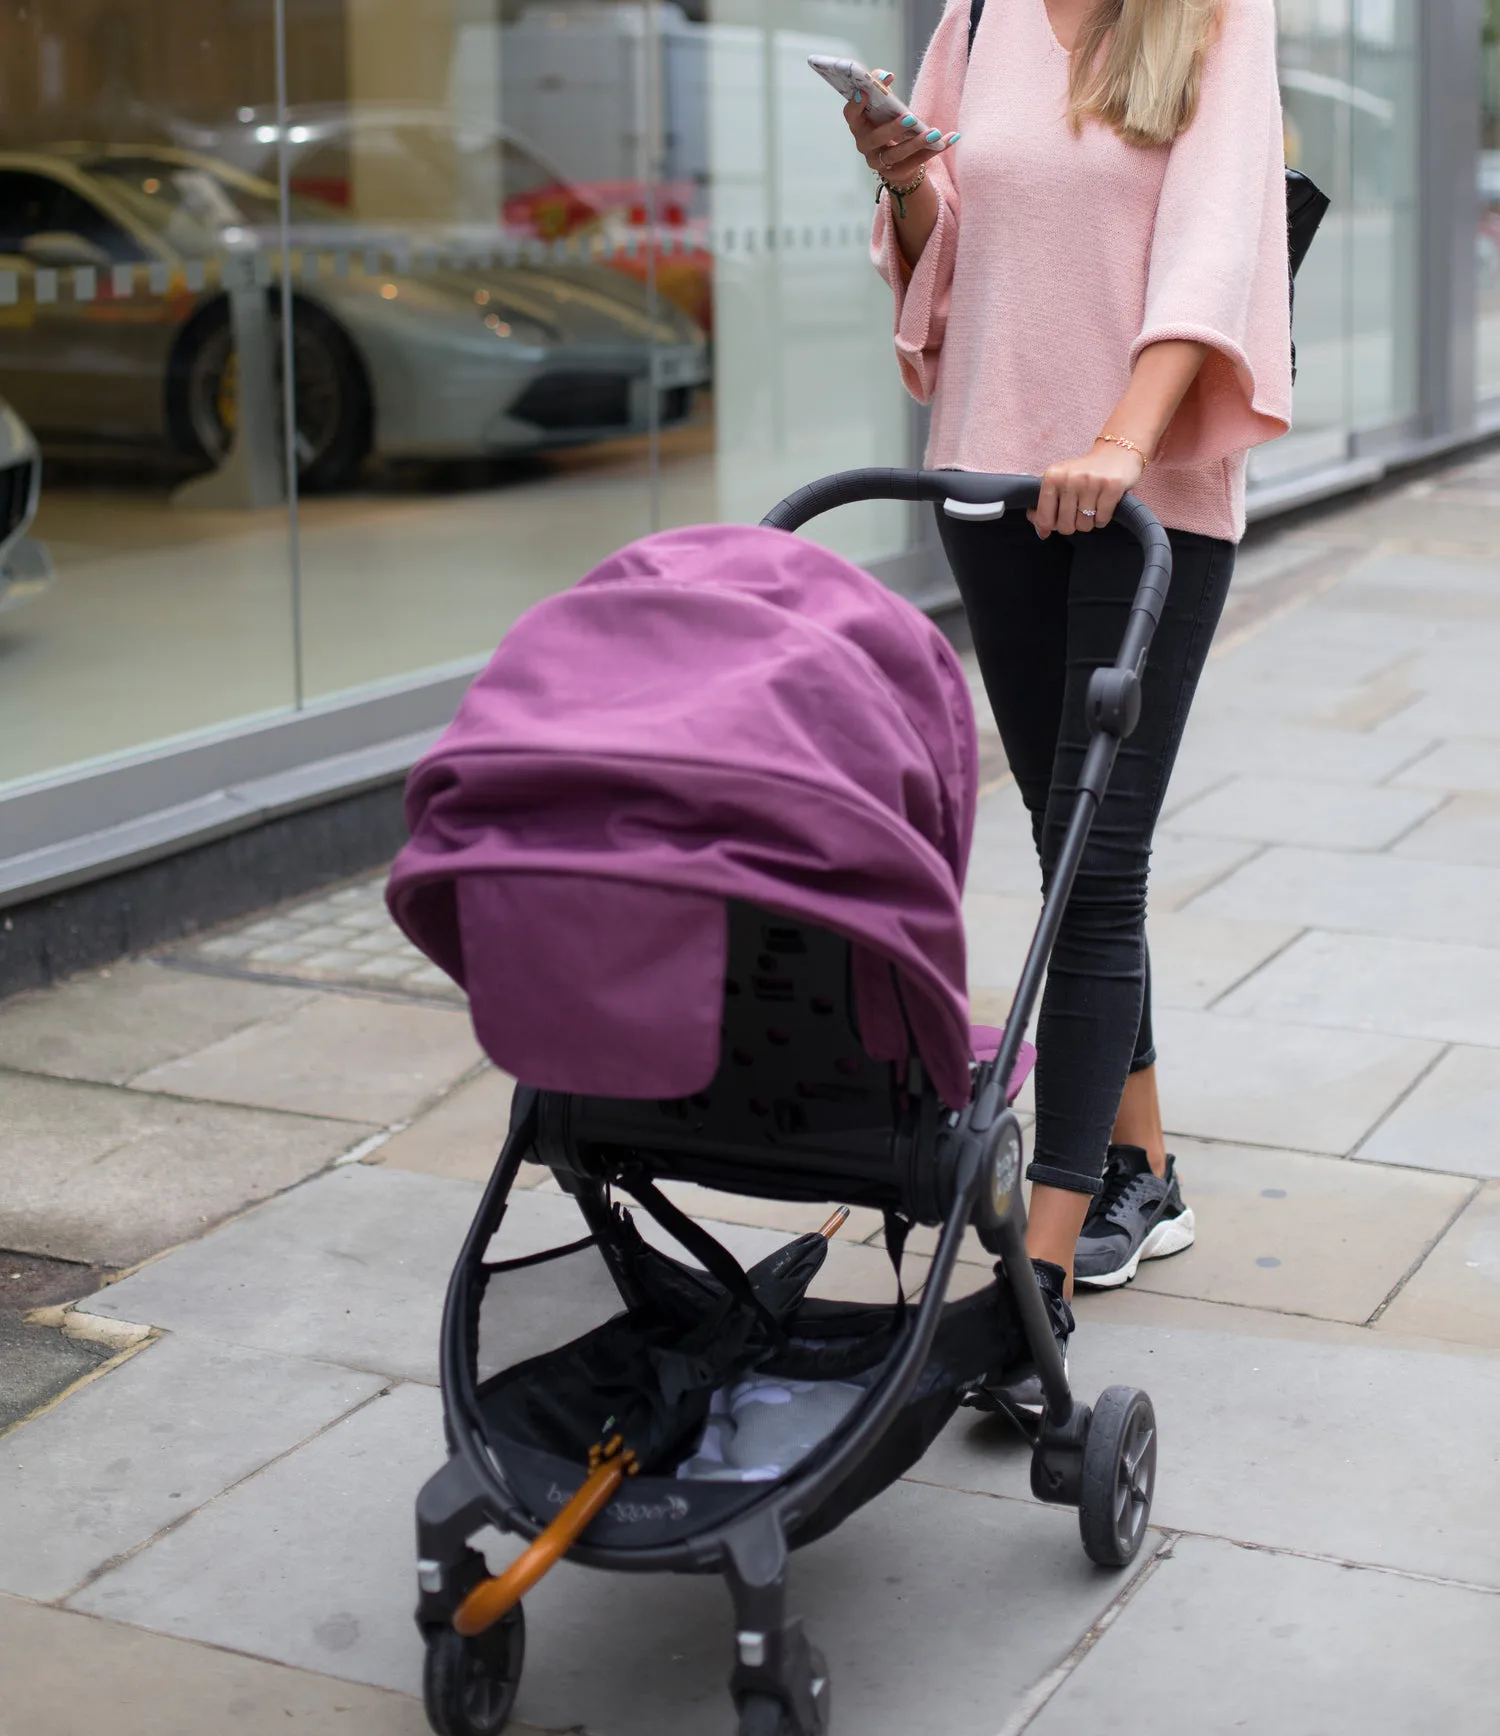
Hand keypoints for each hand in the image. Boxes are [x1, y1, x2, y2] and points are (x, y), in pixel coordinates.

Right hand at [842, 70, 958, 182]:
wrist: (892, 157)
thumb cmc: (885, 123)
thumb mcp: (882, 104)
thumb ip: (881, 87)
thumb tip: (886, 75)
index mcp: (859, 125)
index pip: (850, 116)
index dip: (855, 105)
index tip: (864, 92)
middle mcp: (865, 145)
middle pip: (876, 138)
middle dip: (892, 128)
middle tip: (910, 117)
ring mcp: (880, 162)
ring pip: (896, 155)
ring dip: (916, 143)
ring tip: (934, 133)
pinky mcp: (898, 173)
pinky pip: (917, 162)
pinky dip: (934, 150)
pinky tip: (950, 139)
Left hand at [1029, 441, 1145, 538]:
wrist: (1116, 452)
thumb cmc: (1084, 472)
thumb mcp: (1060, 481)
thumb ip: (1046, 505)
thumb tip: (1041, 532)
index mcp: (1052, 477)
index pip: (1045, 518)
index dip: (1052, 526)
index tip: (1059, 519)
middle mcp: (1070, 478)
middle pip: (1065, 526)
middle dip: (1073, 525)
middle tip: (1078, 511)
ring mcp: (1091, 482)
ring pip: (1084, 525)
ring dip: (1089, 521)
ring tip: (1092, 505)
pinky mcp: (1112, 487)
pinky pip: (1102, 520)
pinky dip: (1103, 518)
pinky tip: (1103, 504)